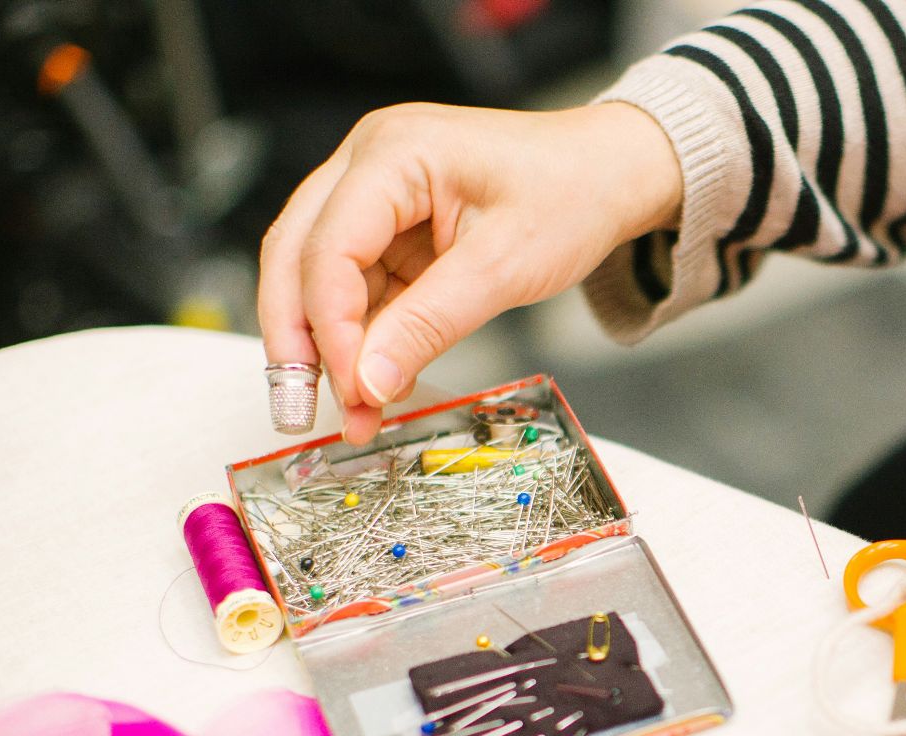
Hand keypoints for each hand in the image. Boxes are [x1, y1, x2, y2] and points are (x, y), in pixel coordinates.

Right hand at [259, 102, 682, 443]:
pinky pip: (356, 286)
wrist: (608, 174)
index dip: (331, 327)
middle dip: (297, 339)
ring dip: (328, 347)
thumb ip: (429, 324)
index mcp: (393, 152)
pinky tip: (373, 383)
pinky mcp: (389, 228)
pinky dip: (360, 337)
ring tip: (353, 412)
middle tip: (299, 412)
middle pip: (296, 256)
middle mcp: (367, 163)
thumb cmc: (570, 195)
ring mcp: (374, 194)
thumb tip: (367, 383)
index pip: (329, 248)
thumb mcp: (504, 267)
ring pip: (316, 276)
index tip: (353, 389)